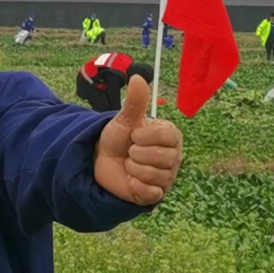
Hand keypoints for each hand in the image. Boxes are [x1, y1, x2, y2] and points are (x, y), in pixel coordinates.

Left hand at [94, 75, 182, 205]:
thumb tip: (138, 77)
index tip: (134, 136)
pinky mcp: (155, 194)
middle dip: (137, 153)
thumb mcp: (123, 120)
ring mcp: (166, 176)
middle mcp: (173, 156)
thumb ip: (134, 102)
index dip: (145, 136)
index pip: (168, 136)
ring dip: (134, 169)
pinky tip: (130, 180)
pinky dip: (135, 185)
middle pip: (163, 157)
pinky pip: (151, 192)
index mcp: (170, 136)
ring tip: (129, 164)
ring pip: (155, 174)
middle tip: (130, 152)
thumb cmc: (116, 139)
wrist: (100, 161)